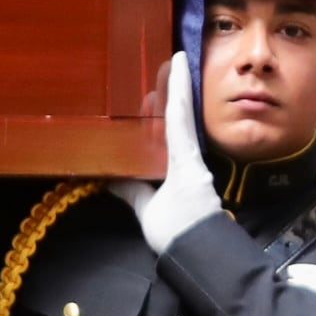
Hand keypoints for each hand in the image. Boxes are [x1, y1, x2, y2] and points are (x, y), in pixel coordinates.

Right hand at [107, 56, 222, 253]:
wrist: (204, 258)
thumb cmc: (178, 231)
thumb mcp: (149, 212)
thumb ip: (132, 192)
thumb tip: (111, 179)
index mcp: (184, 160)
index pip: (179, 115)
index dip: (178, 85)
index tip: (180, 58)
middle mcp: (194, 162)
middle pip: (183, 121)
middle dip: (174, 96)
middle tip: (163, 72)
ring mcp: (196, 175)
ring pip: (182, 138)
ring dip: (169, 119)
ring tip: (154, 101)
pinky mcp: (194, 189)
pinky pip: (180, 157)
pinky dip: (168, 144)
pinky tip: (157, 145)